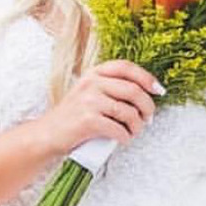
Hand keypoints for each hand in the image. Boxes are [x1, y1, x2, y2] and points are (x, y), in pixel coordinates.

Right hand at [39, 60, 161, 154]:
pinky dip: (125, 137)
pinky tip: (122, 139)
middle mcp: (91, 83)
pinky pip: (118, 129)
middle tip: (148, 118)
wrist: (48, 134)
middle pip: (133, 90)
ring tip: (134, 131)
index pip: (126, 67)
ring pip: (128, 111)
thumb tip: (145, 95)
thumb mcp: (89, 92)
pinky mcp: (88, 121)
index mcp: (94, 73)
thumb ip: (111, 88)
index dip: (146, 77)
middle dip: (147, 106)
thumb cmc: (73, 117)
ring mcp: (89, 101)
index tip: (158, 90)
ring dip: (137, 125)